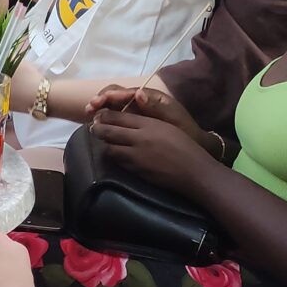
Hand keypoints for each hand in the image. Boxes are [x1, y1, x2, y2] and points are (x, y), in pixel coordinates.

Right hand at [87, 84, 201, 136]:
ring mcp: (135, 111)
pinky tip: (96, 123)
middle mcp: (139, 100)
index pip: (126, 91)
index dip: (111, 95)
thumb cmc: (183, 129)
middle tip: (90, 108)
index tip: (100, 101)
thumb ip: (155, 106)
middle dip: (101, 99)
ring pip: (113, 105)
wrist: (192, 142)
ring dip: (100, 107)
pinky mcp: (132, 121)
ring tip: (89, 114)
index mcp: (149, 96)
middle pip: (116, 95)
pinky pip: (115, 116)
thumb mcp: (173, 117)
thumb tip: (137, 94)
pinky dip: (105, 117)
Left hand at [91, 106, 221, 190]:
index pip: (120, 117)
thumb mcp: (167, 127)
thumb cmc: (185, 146)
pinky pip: (119, 162)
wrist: (193, 170)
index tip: (99, 115)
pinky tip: (115, 154)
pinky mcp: (137, 170)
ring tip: (103, 141)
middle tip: (93, 128)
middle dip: (98, 129)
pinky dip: (115, 156)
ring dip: (105, 144)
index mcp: (149, 124)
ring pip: (111, 148)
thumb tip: (129, 121)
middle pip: (110, 131)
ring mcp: (137, 156)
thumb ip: (147, 123)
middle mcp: (140, 138)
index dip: (106, 116)